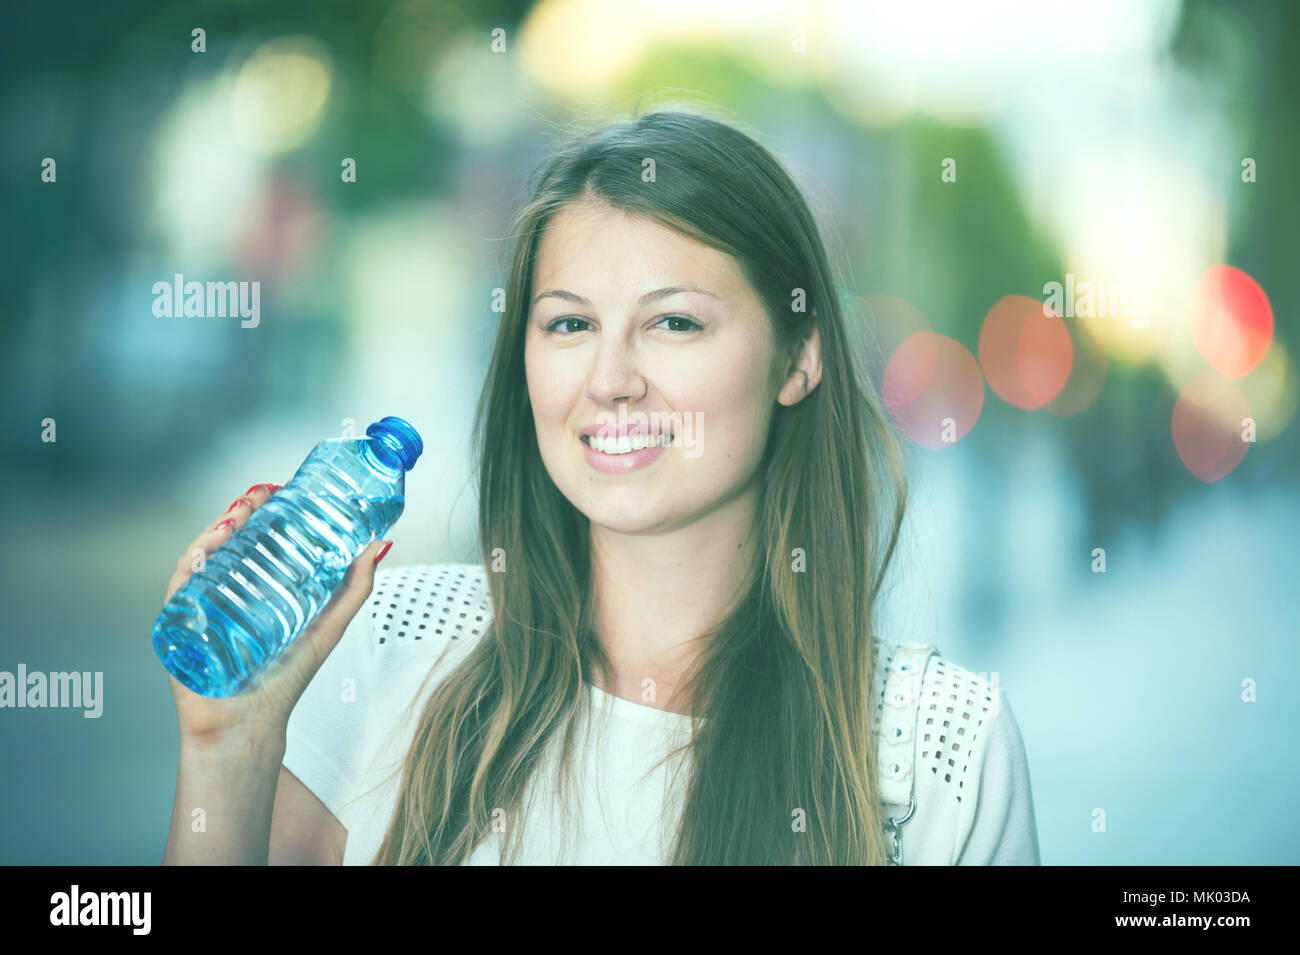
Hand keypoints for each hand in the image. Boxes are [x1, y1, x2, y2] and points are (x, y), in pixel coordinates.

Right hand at [161, 483, 389, 748]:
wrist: (251, 726)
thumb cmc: (285, 680)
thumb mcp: (328, 625)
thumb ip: (355, 589)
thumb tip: (381, 545)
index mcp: (255, 587)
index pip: (255, 538)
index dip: (264, 511)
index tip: (280, 489)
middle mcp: (224, 591)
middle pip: (228, 541)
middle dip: (242, 511)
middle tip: (261, 494)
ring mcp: (200, 606)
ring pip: (203, 556)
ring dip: (217, 529)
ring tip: (239, 514)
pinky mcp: (180, 625)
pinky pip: (180, 586)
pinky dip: (193, 561)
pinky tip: (211, 547)